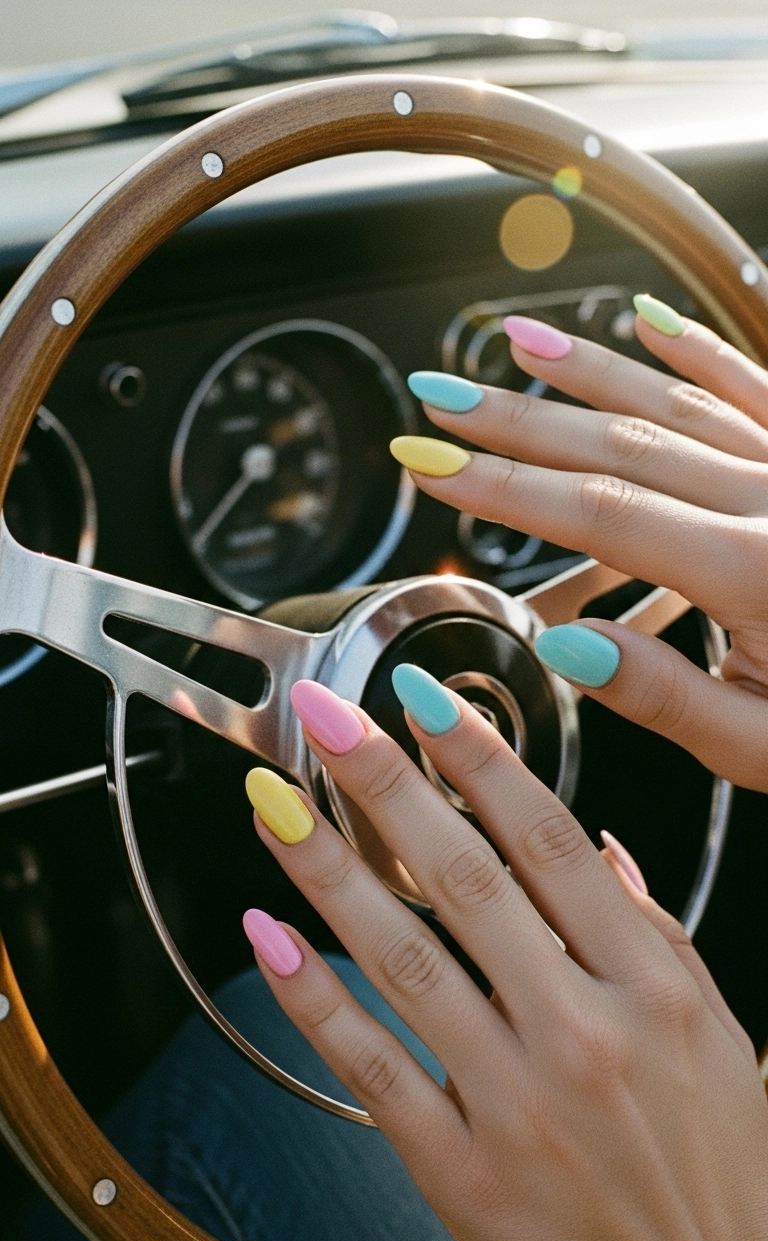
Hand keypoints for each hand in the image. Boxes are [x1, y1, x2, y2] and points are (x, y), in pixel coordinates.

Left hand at [242, 675, 767, 1240]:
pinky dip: (316, 1000)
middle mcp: (585, 1028)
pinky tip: (271, 939)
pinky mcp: (465, 1170)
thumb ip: (654, 932)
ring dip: (329, 873)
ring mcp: (520, 1099)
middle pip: (467, 876)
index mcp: (654, 985)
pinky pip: (375, 1067)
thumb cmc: (725, 1184)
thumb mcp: (718, 1036)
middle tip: (328, 717)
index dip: (483, 760)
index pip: (551, 841)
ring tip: (276, 809)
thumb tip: (601, 846)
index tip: (428, 701)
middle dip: (386, 783)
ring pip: (407, 957)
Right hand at [394, 300, 767, 790]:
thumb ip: (667, 694)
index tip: (430, 467)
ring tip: (514, 344)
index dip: (503, 488)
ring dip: (587, 371)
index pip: (600, 513)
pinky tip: (647, 318)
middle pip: (621, 444)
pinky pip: (751, 385)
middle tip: (439, 396)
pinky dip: (694, 349)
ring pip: (677, 400)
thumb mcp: (766, 748)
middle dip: (517, 420)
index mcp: (755, 573)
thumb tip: (568, 640)